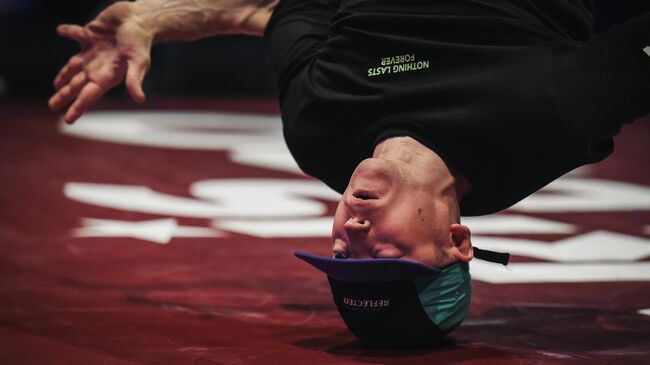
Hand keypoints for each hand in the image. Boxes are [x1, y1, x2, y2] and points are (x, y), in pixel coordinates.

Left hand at [49, 2, 152, 123]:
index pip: (88, 96)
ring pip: (73, 66)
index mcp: (107, 76)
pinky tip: (59, 31)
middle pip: (76, 85)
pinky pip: (74, 35)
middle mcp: (98, 66)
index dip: (77, 108)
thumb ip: (134, 80)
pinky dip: (66, 32)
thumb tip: (140, 99)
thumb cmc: (140, 41)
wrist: (141, 19)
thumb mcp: (138, 62)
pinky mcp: (91, 35)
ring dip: (64, 75)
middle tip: (53, 106)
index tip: (68, 121)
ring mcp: (93, 51)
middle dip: (65, 95)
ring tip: (56, 84)